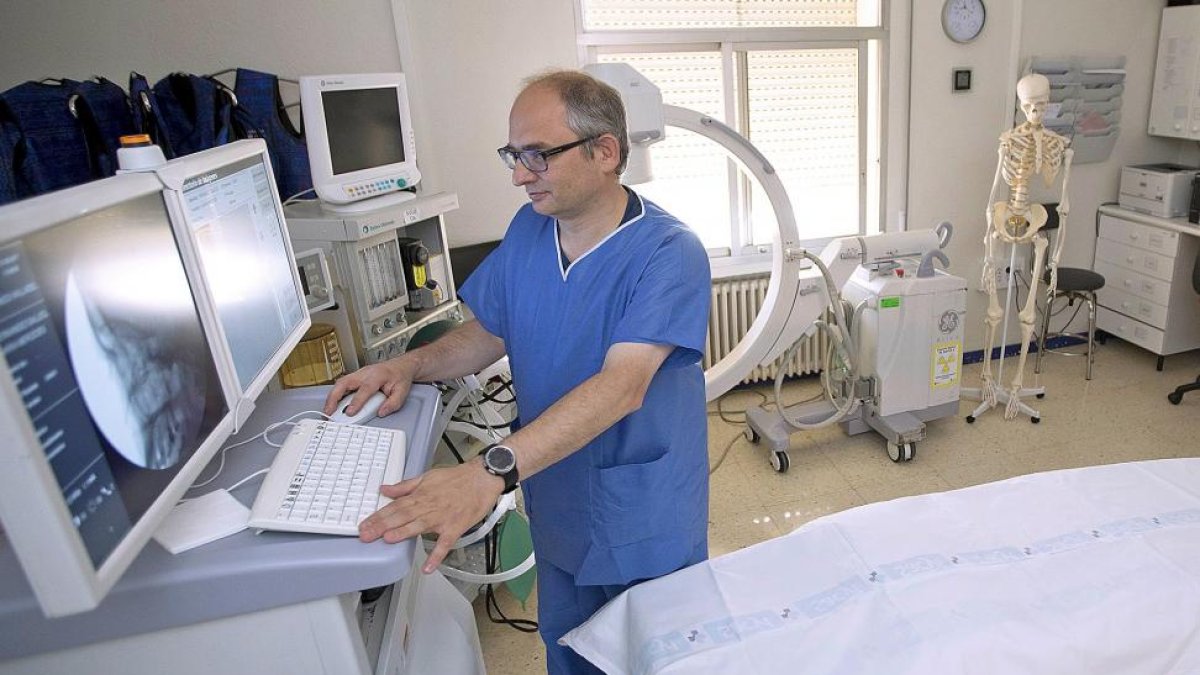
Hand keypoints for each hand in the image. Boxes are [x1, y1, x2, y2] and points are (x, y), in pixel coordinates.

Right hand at [322, 359, 416, 417]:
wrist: (400, 366)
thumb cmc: (400, 377)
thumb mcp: (403, 391)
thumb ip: (393, 403)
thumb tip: (382, 412)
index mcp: (378, 375)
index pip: (365, 389)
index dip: (356, 401)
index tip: (350, 412)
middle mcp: (365, 373)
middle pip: (345, 382)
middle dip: (334, 397)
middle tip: (329, 411)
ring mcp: (358, 373)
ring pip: (340, 383)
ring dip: (332, 397)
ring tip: (328, 411)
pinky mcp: (354, 377)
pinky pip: (341, 385)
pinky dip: (335, 395)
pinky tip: (332, 405)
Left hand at [358, 461, 505, 572]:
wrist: (482, 478)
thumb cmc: (457, 478)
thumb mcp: (427, 477)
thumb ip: (405, 486)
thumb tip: (385, 489)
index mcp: (420, 495)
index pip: (394, 506)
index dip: (377, 516)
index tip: (364, 525)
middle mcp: (428, 507)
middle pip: (401, 516)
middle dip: (382, 526)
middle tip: (366, 535)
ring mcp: (441, 519)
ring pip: (418, 526)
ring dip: (402, 533)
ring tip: (387, 540)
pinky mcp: (455, 528)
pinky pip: (445, 544)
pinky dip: (437, 556)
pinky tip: (427, 567)